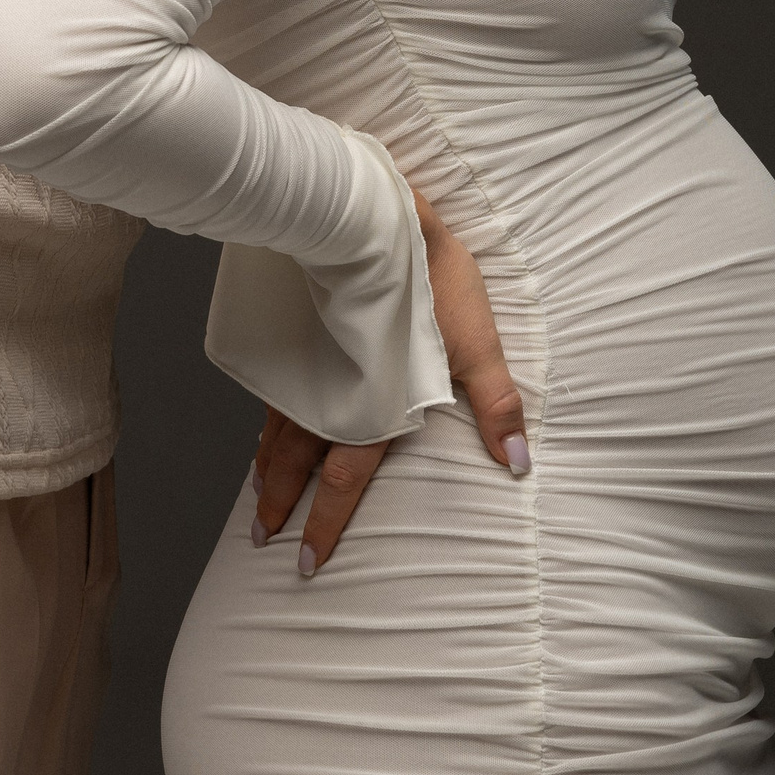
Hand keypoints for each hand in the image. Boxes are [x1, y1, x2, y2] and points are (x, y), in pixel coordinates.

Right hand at [248, 188, 528, 576]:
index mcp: (374, 402)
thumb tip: (518, 463)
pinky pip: (274, 389)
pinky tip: (262, 423)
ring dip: (266, 464)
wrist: (375, 214)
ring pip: (277, 425)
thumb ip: (495, 405)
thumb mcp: (475, 342)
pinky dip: (265, 417)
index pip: (345, 478)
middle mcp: (330, 391)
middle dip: (279, 503)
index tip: (307, 560)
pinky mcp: (295, 330)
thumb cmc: (431, 277)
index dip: (325, 522)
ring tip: (256, 494)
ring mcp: (306, 360)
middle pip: (297, 459)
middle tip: (260, 538)